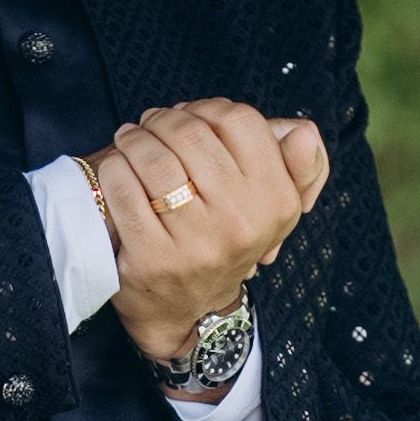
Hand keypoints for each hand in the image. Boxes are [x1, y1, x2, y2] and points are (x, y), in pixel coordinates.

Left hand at [86, 94, 329, 368]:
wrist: (188, 311)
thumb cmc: (224, 242)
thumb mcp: (273, 206)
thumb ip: (297, 163)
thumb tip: (305, 135)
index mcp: (276, 201)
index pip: (241, 121)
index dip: (209, 109)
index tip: (192, 117)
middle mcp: (241, 223)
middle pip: (192, 134)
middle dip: (163, 120)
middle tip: (150, 124)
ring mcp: (196, 243)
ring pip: (155, 159)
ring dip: (134, 139)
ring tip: (130, 140)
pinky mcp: (153, 258)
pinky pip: (124, 189)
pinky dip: (114, 169)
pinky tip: (117, 168)